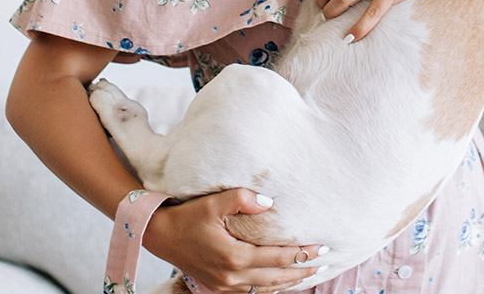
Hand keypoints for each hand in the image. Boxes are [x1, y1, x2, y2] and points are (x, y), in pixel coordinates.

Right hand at [143, 188, 327, 292]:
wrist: (159, 235)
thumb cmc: (186, 217)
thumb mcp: (212, 203)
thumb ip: (242, 199)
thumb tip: (269, 202)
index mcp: (234, 257)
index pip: (278, 257)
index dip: (301, 253)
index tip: (322, 246)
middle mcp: (232, 277)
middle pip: (276, 278)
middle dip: (301, 270)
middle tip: (323, 261)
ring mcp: (225, 286)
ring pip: (265, 288)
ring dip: (289, 282)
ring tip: (308, 274)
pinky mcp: (219, 286)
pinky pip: (252, 290)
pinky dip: (270, 286)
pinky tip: (279, 280)